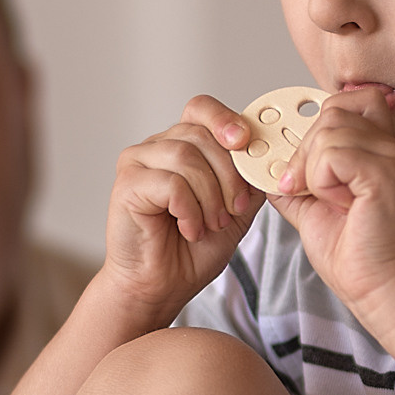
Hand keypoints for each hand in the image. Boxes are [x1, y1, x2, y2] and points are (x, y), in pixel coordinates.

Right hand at [97, 96, 263, 323]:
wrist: (161, 286)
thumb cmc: (191, 250)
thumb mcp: (236, 210)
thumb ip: (248, 179)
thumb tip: (267, 154)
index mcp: (182, 145)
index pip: (202, 109)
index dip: (225, 120)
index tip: (245, 142)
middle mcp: (157, 147)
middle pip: (200, 135)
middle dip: (228, 175)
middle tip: (233, 210)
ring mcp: (137, 163)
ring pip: (186, 157)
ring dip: (210, 196)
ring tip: (211, 224)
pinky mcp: (127, 185)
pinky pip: (171, 183)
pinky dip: (190, 210)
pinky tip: (190, 229)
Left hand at [273, 84, 394, 324]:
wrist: (378, 289)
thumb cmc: (356, 256)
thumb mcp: (312, 209)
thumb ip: (294, 181)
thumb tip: (266, 165)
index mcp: (379, 150)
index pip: (348, 101)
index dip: (316, 124)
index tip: (302, 167)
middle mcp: (392, 146)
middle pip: (332, 111)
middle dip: (304, 149)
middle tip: (303, 188)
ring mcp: (392, 156)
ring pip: (328, 131)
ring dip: (312, 169)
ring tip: (329, 201)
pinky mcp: (385, 172)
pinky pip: (332, 154)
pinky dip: (321, 181)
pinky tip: (339, 205)